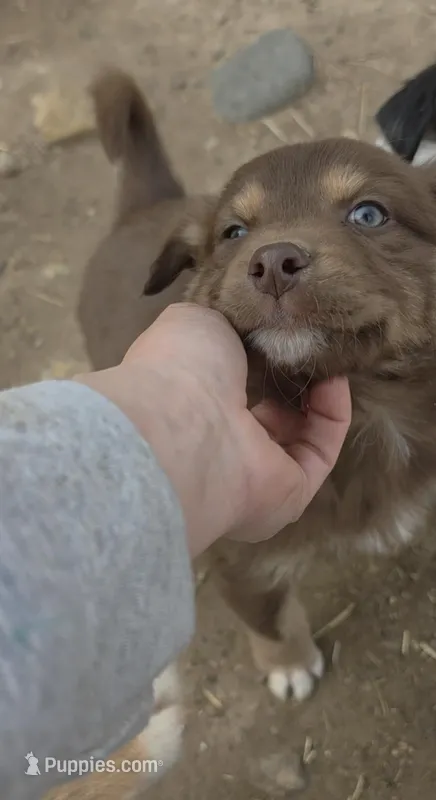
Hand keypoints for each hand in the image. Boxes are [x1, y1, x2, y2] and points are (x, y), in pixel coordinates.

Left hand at [76, 304, 350, 554]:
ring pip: (300, 432)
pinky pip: (321, 448)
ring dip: (318, 391)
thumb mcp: (195, 321)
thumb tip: (249, 321)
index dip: (258, 355)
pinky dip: (333, 412)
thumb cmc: (179, 367)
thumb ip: (224, 322)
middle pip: (268, 411)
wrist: (185, 422)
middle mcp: (219, 445)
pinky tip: (336, 376)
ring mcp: (255, 473)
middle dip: (292, 374)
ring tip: (330, 351)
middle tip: (312, 339)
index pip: (228, 386)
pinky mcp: (292, 492)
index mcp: (189, 408)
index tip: (280, 326)